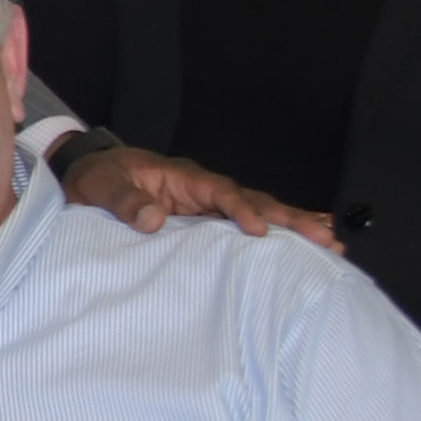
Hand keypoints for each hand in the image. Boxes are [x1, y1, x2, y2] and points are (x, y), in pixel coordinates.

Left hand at [62, 146, 339, 251]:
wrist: (89, 177)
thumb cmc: (97, 179)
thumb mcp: (101, 186)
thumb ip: (124, 201)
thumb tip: (152, 219)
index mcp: (182, 177)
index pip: (219, 192)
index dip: (240, 209)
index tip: (259, 231)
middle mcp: (204, 190)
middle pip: (254, 200)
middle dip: (288, 218)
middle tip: (324, 237)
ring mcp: (209, 206)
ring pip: (260, 213)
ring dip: (293, 228)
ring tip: (331, 243)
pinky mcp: (208, 223)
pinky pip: (248, 226)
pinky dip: (279, 232)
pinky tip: (308, 241)